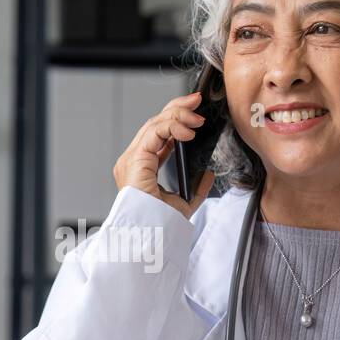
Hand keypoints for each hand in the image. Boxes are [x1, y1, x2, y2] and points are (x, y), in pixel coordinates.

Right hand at [113, 91, 215, 218]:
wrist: (152, 238)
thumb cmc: (161, 226)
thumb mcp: (185, 202)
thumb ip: (196, 188)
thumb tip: (208, 173)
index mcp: (142, 167)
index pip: (157, 134)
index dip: (176, 119)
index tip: (196, 113)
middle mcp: (133, 160)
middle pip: (155, 123)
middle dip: (177, 108)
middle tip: (197, 101)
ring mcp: (131, 159)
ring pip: (153, 123)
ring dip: (178, 114)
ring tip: (198, 117)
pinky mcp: (135, 160)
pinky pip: (153, 133)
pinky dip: (172, 127)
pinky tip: (188, 132)